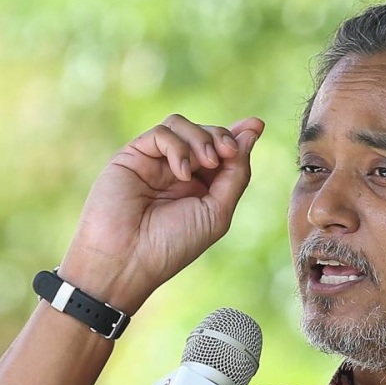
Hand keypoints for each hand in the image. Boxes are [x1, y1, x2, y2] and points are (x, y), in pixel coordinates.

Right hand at [58, 114, 264, 313]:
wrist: (128, 259)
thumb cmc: (173, 244)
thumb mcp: (217, 212)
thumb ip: (236, 175)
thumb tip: (251, 135)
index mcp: (200, 187)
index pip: (221, 151)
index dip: (238, 135)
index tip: (257, 125)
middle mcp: (177, 171)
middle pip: (205, 133)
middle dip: (222, 137)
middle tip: (228, 153)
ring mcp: (155, 162)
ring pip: (182, 125)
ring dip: (202, 138)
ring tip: (208, 162)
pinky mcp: (133, 156)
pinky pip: (161, 133)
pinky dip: (178, 147)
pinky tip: (182, 173)